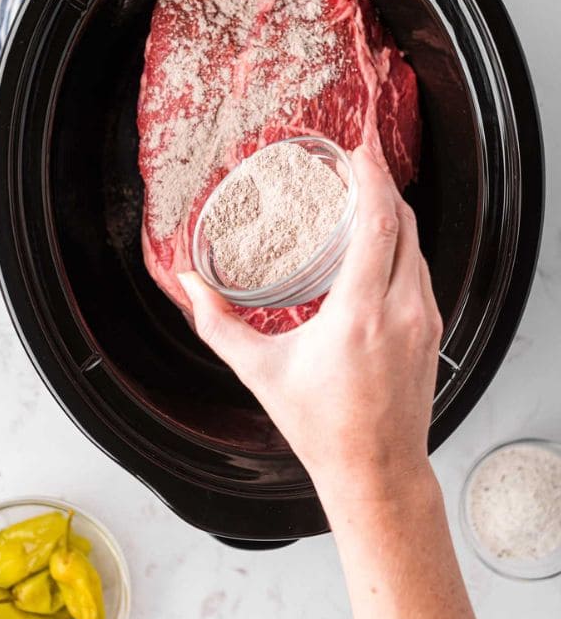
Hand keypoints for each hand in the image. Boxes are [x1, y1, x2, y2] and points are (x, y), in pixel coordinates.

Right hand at [178, 145, 442, 501]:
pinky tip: (378, 238)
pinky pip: (420, 268)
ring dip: (393, 210)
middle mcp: (401, 310)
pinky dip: (400, 241)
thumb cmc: (321, 425)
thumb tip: (188, 283)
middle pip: (402, 223)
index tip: (359, 148)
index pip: (377, 225)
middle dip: (381, 182)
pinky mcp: (431, 330)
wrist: (375, 469)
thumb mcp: (258, 370)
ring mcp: (423, 319)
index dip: (371, 178)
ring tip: (364, 189)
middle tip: (355, 157)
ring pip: (416, 244)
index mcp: (359, 314)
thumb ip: (216, 323)